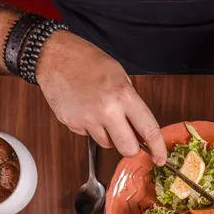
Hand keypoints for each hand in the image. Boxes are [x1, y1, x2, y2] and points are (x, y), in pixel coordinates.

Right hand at [35, 31, 166, 163]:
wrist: (53, 55)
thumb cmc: (87, 61)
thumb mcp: (120, 75)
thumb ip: (131, 102)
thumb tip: (139, 127)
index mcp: (124, 96)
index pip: (149, 130)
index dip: (158, 149)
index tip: (160, 157)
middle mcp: (107, 111)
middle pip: (128, 149)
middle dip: (132, 148)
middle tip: (130, 140)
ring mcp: (87, 119)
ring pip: (107, 144)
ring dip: (109, 137)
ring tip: (102, 114)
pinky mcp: (71, 123)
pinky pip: (88, 136)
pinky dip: (90, 128)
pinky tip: (86, 110)